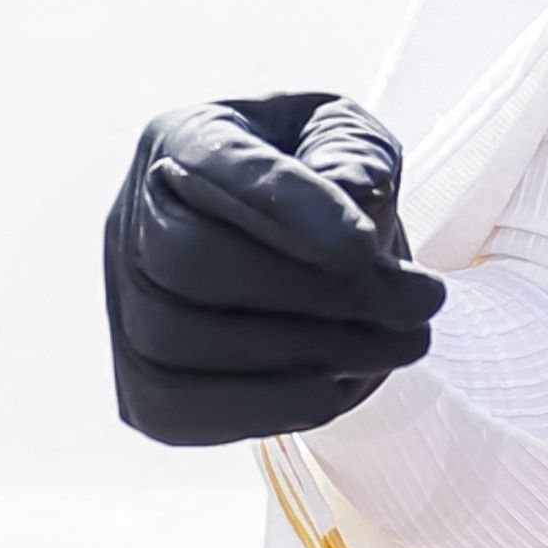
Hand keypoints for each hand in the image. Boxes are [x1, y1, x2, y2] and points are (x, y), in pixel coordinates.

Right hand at [104, 95, 442, 444]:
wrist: (303, 257)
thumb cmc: (327, 181)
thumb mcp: (350, 140)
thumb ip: (354, 153)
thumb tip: (353, 193)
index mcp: (184, 140)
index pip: (216, 168)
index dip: (286, 209)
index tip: (364, 248)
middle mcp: (131, 221)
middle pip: (193, 262)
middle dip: (318, 291)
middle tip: (423, 303)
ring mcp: (124, 307)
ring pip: (184, 339)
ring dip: (309, 352)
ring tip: (404, 342)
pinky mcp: (141, 384)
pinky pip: (177, 407)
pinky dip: (264, 405)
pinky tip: (339, 388)